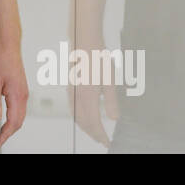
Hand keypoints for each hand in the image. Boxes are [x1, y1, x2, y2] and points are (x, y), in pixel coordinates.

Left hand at [0, 41, 28, 148]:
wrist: (7, 45)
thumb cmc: (0, 60)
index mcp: (17, 96)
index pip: (13, 122)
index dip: (5, 135)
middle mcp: (23, 96)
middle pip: (19, 122)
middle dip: (8, 134)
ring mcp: (23, 92)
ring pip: (20, 116)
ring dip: (11, 127)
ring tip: (0, 133)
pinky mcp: (20, 89)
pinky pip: (20, 108)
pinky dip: (14, 118)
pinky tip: (5, 119)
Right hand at [69, 29, 118, 146]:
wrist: (84, 40)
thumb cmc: (98, 57)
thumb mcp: (110, 80)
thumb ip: (111, 101)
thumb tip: (114, 119)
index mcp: (87, 96)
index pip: (93, 123)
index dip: (100, 136)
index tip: (107, 143)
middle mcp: (77, 96)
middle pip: (83, 123)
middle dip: (93, 134)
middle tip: (102, 140)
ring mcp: (71, 92)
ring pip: (76, 116)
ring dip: (85, 127)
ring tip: (95, 132)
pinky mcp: (70, 87)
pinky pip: (73, 108)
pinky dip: (79, 118)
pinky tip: (84, 116)